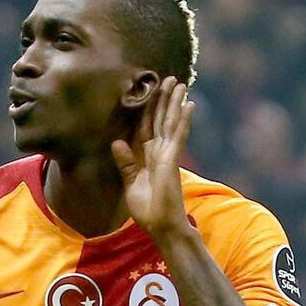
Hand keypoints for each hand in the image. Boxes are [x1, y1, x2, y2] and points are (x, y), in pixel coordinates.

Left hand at [111, 76, 194, 233]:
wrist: (162, 227)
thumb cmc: (149, 210)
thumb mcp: (131, 183)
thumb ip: (126, 163)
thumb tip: (116, 142)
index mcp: (149, 156)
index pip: (148, 127)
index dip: (149, 109)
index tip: (152, 91)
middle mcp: (160, 152)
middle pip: (162, 120)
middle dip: (165, 99)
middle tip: (170, 78)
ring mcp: (168, 154)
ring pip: (171, 123)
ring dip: (176, 103)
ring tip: (181, 83)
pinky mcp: (172, 160)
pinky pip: (178, 135)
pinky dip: (183, 119)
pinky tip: (189, 104)